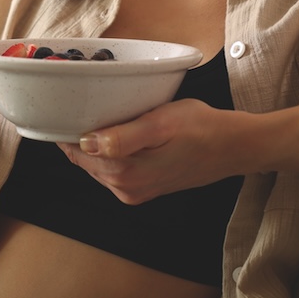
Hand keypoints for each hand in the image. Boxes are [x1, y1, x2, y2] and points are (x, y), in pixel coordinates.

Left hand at [58, 99, 246, 203]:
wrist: (234, 147)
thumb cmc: (202, 128)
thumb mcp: (162, 123)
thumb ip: (123, 136)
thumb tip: (87, 142)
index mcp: (126, 174)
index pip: (76, 152)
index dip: (66, 129)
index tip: (64, 107)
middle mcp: (126, 189)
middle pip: (84, 160)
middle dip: (77, 136)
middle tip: (81, 106)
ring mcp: (134, 192)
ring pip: (97, 165)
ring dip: (93, 144)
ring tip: (100, 116)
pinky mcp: (143, 188)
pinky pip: (112, 169)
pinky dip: (109, 151)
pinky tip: (118, 133)